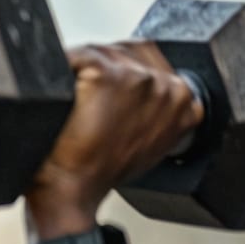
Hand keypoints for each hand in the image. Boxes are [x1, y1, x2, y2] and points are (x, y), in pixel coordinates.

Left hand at [24, 41, 203, 238]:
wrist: (73, 192)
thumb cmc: (102, 172)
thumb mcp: (147, 143)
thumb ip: (153, 113)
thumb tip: (137, 97)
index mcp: (183, 102)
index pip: (150, 63)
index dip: (122, 75)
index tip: (104, 94)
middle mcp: (166, 87)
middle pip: (126, 52)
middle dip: (102, 67)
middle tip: (83, 101)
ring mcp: (137, 79)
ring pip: (101, 51)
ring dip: (80, 69)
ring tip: (72, 102)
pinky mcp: (105, 75)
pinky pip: (76, 55)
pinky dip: (63, 69)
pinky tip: (61, 96)